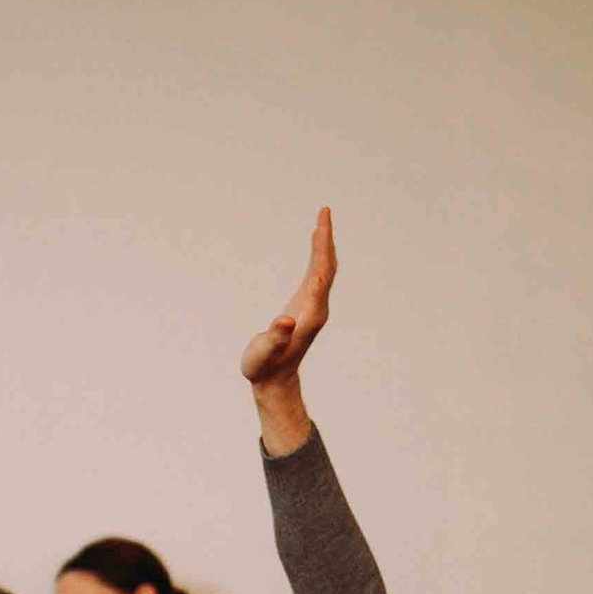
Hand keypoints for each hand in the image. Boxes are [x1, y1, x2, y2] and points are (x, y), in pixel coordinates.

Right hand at [241, 207, 333, 455]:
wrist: (274, 382)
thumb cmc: (265, 368)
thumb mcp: (264, 354)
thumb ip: (275, 337)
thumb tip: (286, 321)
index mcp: (311, 314)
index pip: (321, 273)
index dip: (322, 248)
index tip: (321, 224)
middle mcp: (318, 308)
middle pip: (328, 267)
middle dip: (326, 239)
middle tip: (324, 211)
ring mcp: (314, 307)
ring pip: (325, 270)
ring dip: (324, 245)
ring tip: (322, 220)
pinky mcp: (307, 307)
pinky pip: (317, 275)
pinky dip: (318, 256)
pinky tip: (316, 244)